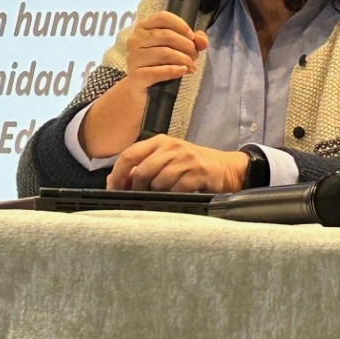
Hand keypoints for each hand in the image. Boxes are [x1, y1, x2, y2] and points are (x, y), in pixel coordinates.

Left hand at [107, 136, 247, 193]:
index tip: (113, 189)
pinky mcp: (198, 173)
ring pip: (158, 182)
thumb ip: (142, 166)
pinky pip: (176, 189)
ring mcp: (186, 159)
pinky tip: (178, 194)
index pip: (129, 154)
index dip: (118, 174)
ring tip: (164, 193)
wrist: (226, 168)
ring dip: (157, 193)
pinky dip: (173, 195)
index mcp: (160, 141)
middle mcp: (172, 147)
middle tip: (140, 196)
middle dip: (137, 188)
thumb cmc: (192, 165)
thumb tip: (115, 179)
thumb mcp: (166, 160)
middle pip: (142, 171)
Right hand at [124, 10, 208, 89]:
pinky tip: (183, 71)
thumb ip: (193, 41)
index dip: (180, 25)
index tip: (192, 37)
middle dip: (186, 45)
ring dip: (183, 59)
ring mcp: (133, 58)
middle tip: (195, 56)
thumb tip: (202, 40)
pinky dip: (174, 70)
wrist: (144, 90)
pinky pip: (158, 71)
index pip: (162, 17)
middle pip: (166, 35)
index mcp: (143, 27)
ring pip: (164, 53)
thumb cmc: (160, 64)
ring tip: (192, 65)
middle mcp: (135, 40)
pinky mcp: (135, 76)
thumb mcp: (178, 49)